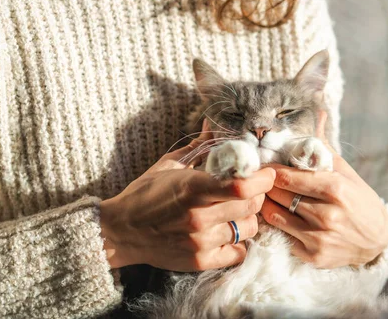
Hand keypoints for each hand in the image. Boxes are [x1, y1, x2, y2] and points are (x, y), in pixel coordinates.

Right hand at [99, 122, 275, 270]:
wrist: (120, 231)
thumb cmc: (144, 194)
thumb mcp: (168, 166)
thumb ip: (197, 147)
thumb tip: (213, 124)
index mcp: (192, 188)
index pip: (241, 186)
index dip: (262, 179)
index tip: (267, 172)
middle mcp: (199, 217)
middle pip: (251, 206)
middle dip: (257, 194)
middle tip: (250, 189)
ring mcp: (200, 242)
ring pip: (249, 229)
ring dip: (248, 218)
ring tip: (235, 211)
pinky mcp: (200, 261)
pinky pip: (238, 253)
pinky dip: (238, 242)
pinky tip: (226, 232)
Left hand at [261, 111, 387, 267]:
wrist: (377, 241)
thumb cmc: (359, 200)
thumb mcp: (346, 172)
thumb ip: (324, 147)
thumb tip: (317, 114)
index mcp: (335, 189)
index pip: (286, 177)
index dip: (270, 170)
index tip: (263, 166)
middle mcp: (326, 214)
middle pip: (278, 195)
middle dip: (266, 186)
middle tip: (258, 179)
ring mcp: (319, 237)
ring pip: (274, 216)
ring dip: (266, 204)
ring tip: (265, 196)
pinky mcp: (313, 256)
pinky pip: (281, 236)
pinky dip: (276, 225)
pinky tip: (278, 216)